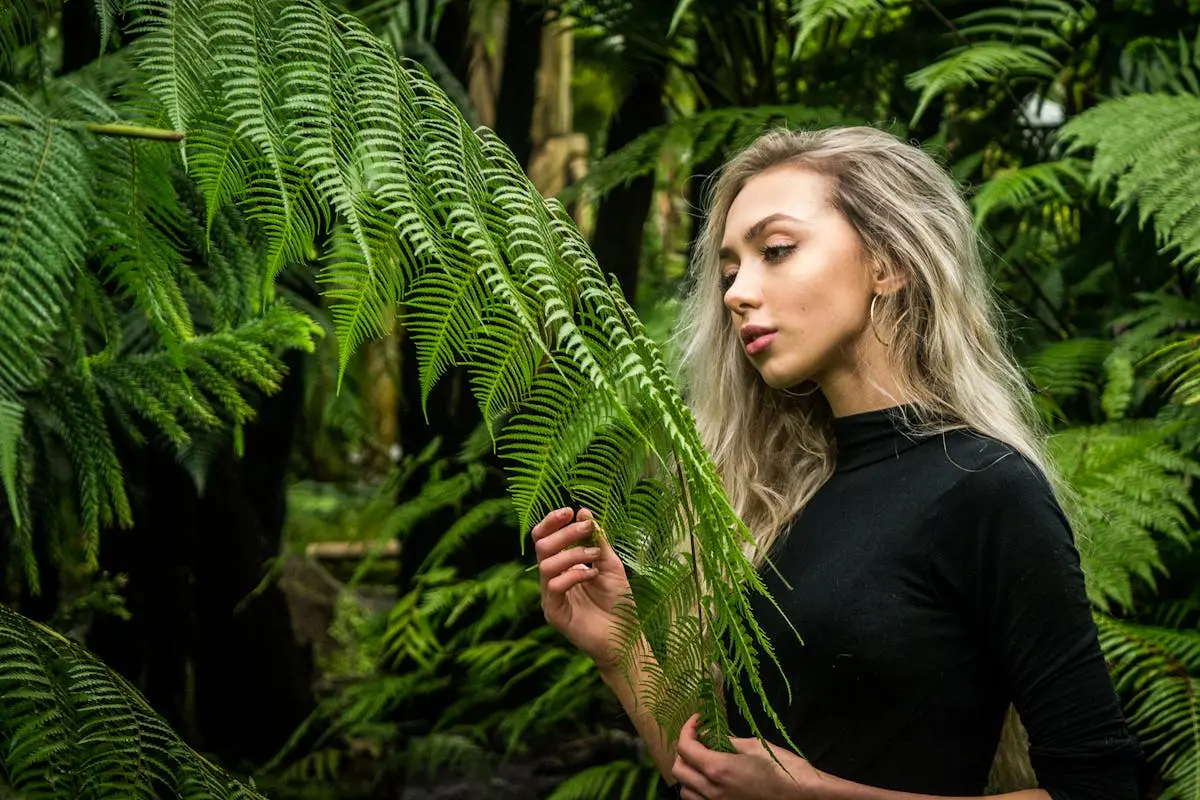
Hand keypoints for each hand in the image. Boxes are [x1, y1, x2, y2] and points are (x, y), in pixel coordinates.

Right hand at [532, 507, 631, 669]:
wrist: (627, 637)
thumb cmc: (618, 602)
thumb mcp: (610, 564)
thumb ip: (596, 541)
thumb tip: (583, 512)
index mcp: (563, 565)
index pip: (545, 538)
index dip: (552, 522)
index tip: (569, 512)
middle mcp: (553, 579)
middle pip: (542, 546)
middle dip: (565, 533)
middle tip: (586, 530)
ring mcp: (551, 597)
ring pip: (546, 564)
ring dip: (572, 554)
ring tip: (594, 558)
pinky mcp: (554, 613)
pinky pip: (554, 586)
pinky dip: (573, 574)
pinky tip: (591, 575)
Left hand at [672, 713, 823, 799]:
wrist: (803, 795)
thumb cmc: (783, 768)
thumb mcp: (753, 746)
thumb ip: (725, 741)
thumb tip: (708, 735)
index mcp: (719, 769)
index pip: (685, 747)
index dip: (687, 729)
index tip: (697, 720)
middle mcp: (713, 791)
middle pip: (679, 770)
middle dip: (684, 750)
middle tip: (699, 738)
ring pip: (685, 791)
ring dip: (688, 773)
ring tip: (702, 760)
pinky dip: (697, 790)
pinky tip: (710, 780)